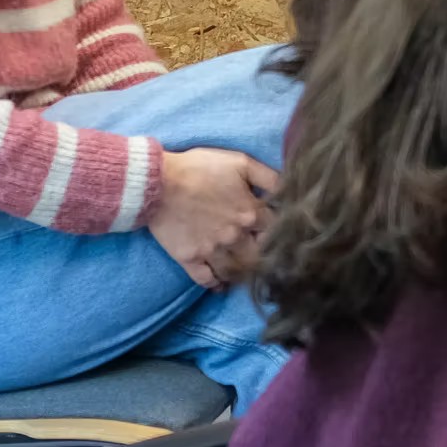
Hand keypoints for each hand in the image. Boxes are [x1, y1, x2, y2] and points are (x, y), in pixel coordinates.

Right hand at [147, 146, 278, 288]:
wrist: (157, 182)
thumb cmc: (199, 167)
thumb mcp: (240, 162)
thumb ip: (268, 177)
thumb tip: (289, 190)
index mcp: (250, 214)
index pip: (278, 230)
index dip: (282, 232)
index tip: (284, 235)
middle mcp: (235, 237)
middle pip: (259, 258)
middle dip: (266, 258)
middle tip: (269, 260)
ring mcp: (211, 251)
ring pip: (235, 272)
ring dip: (243, 274)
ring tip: (248, 273)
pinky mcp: (189, 259)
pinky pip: (206, 280)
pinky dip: (216, 284)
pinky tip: (222, 284)